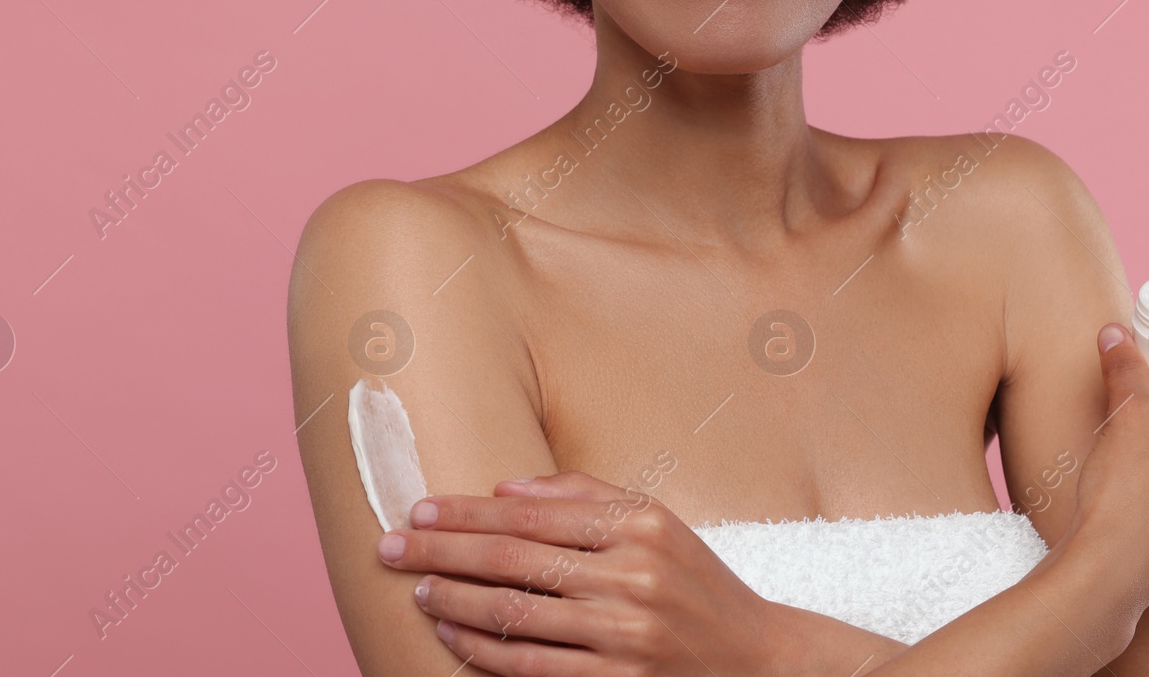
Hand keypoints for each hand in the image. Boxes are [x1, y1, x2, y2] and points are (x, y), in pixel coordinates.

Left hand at [376, 470, 791, 675]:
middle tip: (389, 547)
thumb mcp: (657, 523)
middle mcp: (634, 577)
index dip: (466, 514)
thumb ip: (584, 496)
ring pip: (514, 616)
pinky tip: (453, 635)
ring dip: (452, 603)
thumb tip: (504, 489)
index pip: (531, 516)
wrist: (758, 662)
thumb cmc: (695, 584)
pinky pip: (532, 667)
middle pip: (512, 561)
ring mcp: (625, 636)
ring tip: (415, 591)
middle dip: (440, 553)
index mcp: (641, 526)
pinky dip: (483, 650)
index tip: (419, 511)